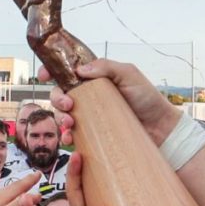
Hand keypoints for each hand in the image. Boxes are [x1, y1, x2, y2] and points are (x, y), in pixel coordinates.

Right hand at [58, 58, 175, 145]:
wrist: (161, 128)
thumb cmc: (148, 99)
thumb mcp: (129, 74)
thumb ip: (106, 67)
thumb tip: (79, 70)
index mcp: (95, 78)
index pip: (67, 72)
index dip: (51, 71)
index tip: (44, 76)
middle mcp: (89, 96)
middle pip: (59, 94)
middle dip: (56, 98)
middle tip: (68, 104)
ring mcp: (90, 116)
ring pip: (62, 115)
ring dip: (59, 118)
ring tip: (70, 122)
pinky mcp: (93, 134)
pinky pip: (73, 135)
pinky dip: (67, 136)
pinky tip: (70, 138)